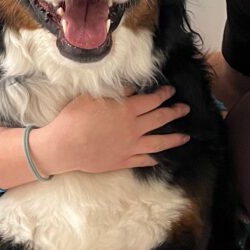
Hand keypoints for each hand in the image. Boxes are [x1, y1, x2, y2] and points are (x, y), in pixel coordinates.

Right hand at [32, 86, 189, 175]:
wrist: (64, 146)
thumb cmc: (75, 118)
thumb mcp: (93, 97)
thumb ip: (116, 92)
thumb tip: (133, 88)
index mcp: (127, 110)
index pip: (152, 100)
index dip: (164, 94)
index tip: (171, 91)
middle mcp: (133, 128)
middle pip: (160, 118)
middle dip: (175, 112)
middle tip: (185, 109)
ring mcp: (130, 146)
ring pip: (159, 142)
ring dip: (174, 138)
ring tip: (185, 137)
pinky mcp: (123, 161)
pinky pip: (144, 160)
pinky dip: (154, 158)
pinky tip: (161, 158)